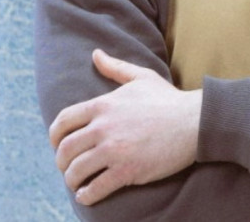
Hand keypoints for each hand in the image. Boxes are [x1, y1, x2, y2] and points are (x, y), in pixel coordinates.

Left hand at [49, 49, 201, 205]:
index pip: (64, 121)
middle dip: (61, 161)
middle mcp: (103, 127)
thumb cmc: (169, 99)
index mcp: (103, 105)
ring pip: (76, 171)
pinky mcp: (127, 171)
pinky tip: (87, 195)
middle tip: (67, 167)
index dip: (55, 135)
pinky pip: (95, 188)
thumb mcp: (141, 77)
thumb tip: (96, 54)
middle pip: (65, 148)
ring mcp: (114, 150)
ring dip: (71, 180)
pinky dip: (86, 195)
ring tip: (77, 183)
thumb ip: (115, 67)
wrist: (194, 122)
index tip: (57, 144)